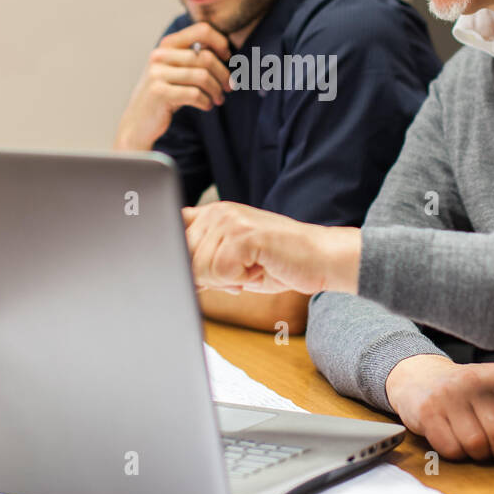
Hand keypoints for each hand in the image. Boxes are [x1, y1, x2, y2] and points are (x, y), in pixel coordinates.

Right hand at [114, 22, 232, 150]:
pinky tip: (207, 106)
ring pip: (203, 76)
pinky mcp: (159, 93)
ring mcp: (157, 74)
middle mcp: (160, 55)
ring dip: (216, 90)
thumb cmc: (165, 94)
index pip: (202, 30)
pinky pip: (195, 94)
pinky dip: (206, 101)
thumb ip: (194, 57)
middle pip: (206, 57)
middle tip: (230, 87)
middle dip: (223, 74)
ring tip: (219, 99)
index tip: (227, 58)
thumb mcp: (176, 70)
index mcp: (167, 44)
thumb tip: (228, 51)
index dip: (221, 42)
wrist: (138, 122)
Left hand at [181, 201, 360, 295]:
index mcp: (212, 214)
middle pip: (184, 259)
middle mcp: (218, 212)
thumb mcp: (232, 259)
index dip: (179, 262)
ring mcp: (230, 221)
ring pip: (200, 269)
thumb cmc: (278, 263)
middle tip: (240, 272)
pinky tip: (260, 267)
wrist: (320, 259)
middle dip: (208, 278)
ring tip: (253, 267)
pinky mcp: (244, 235)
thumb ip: (202, 259)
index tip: (188, 274)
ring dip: (227, 280)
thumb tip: (173, 274)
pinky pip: (221, 273)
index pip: (173, 237)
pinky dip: (240, 281)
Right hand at [385, 354, 493, 472]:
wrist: (420, 377)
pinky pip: (451, 448)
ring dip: (479, 454)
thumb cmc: (469, 395)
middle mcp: (475, 380)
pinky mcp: (428, 410)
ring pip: (476, 442)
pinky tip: (454, 440)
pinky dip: (457, 453)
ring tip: (475, 444)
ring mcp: (449, 394)